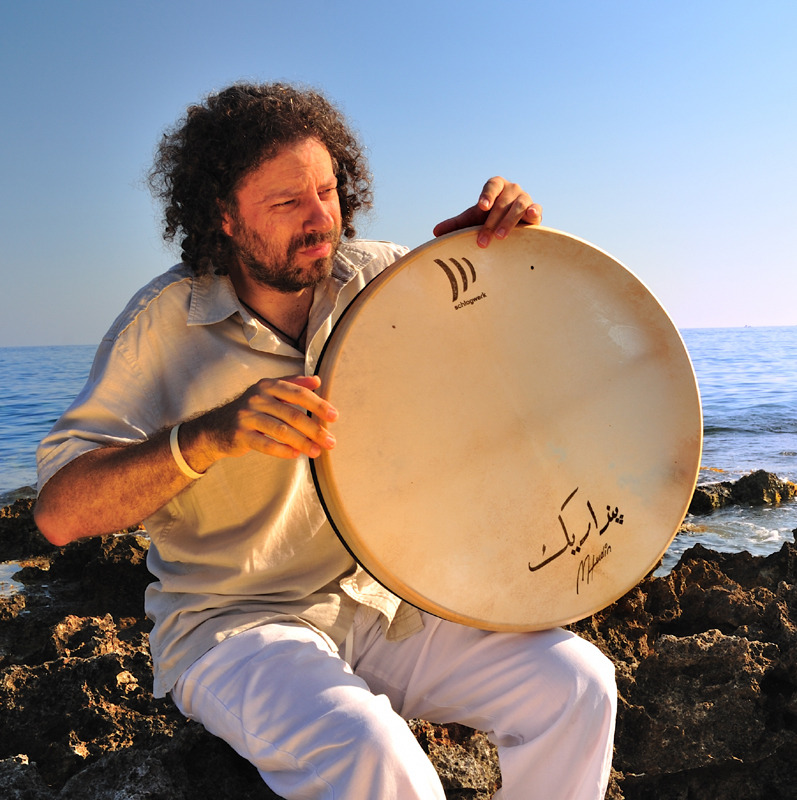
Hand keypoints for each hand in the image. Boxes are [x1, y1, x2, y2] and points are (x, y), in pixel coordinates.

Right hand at [183, 375, 337, 467]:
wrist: (216, 428)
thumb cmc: (251, 410)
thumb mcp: (269, 392)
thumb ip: (293, 384)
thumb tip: (317, 380)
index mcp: (268, 385)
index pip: (298, 393)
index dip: (318, 405)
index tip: (334, 417)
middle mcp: (257, 397)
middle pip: (292, 414)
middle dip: (314, 429)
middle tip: (331, 441)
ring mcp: (247, 416)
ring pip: (281, 430)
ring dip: (302, 442)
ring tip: (317, 452)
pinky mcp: (240, 434)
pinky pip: (266, 444)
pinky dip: (283, 450)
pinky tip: (296, 454)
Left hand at [432, 177, 541, 247]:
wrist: (511, 226)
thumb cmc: (489, 220)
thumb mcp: (473, 221)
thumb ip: (456, 225)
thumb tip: (435, 232)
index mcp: (496, 187)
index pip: (492, 185)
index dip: (487, 195)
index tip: (481, 207)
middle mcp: (512, 190)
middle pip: (502, 202)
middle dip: (491, 222)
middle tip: (483, 240)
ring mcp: (525, 199)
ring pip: (518, 207)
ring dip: (508, 222)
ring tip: (500, 237)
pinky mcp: (535, 211)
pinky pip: (536, 209)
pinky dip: (534, 212)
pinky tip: (531, 217)